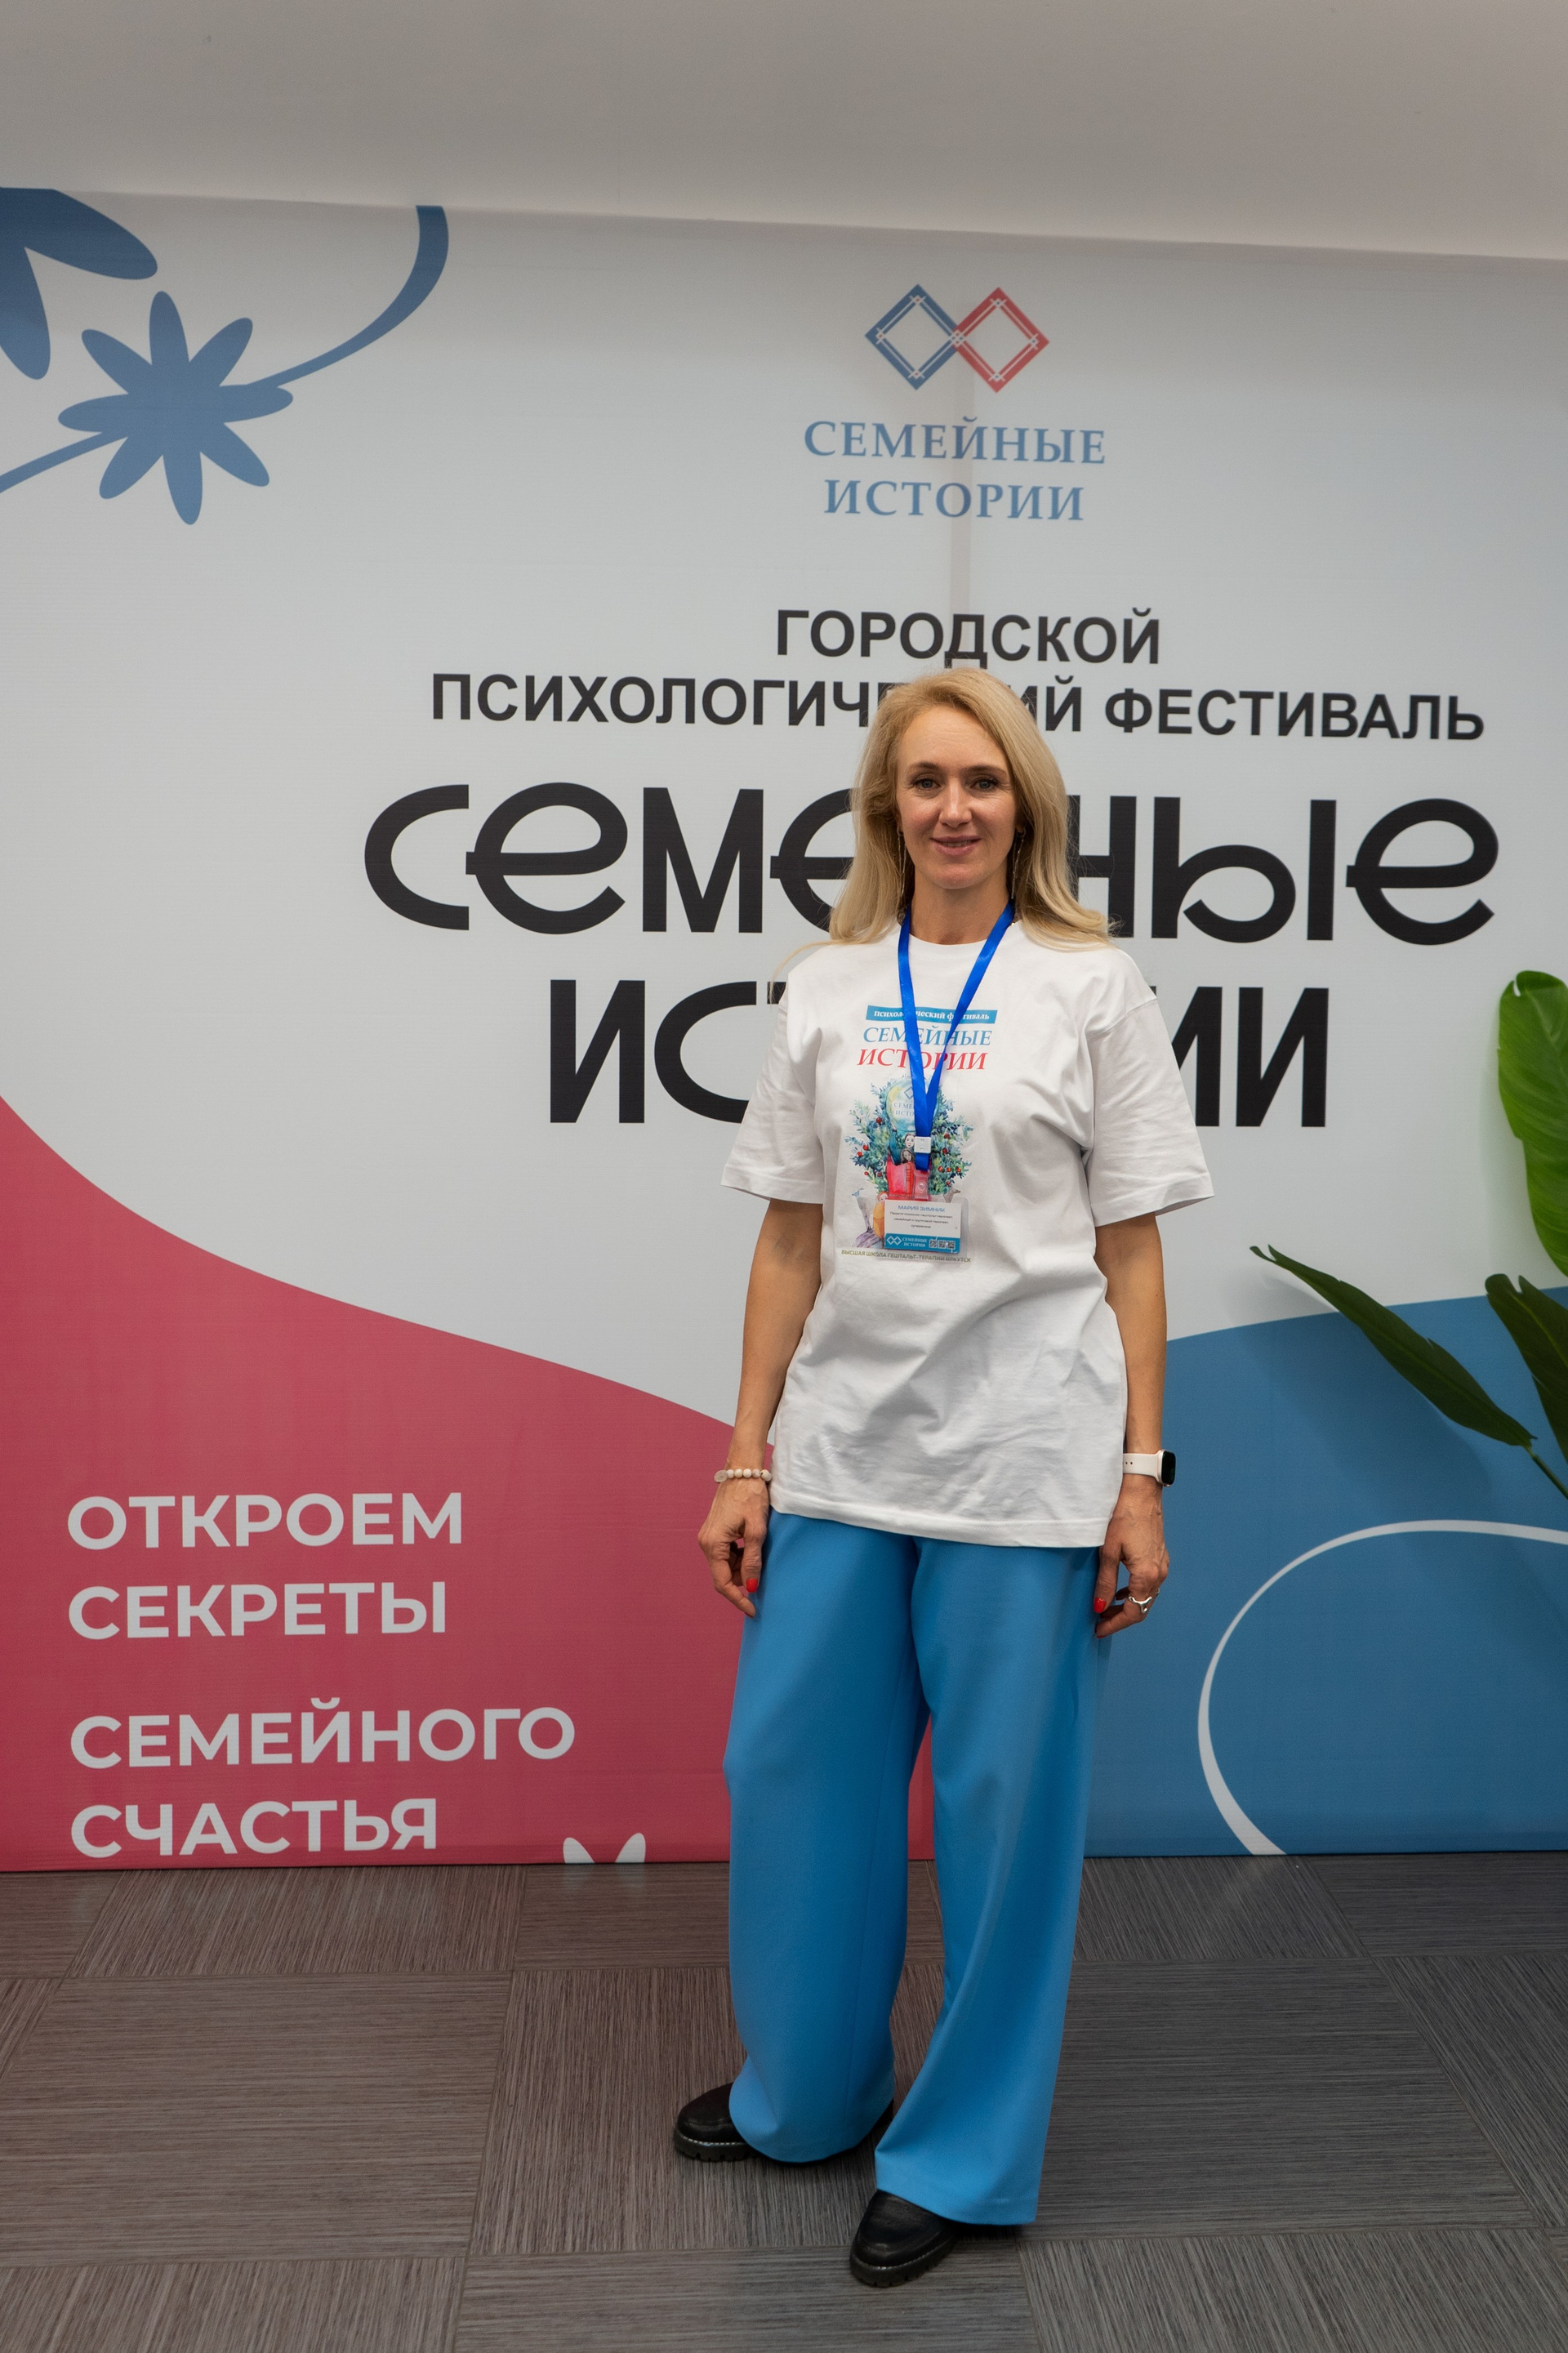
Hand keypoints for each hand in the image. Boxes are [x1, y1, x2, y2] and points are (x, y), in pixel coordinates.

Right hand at [698, 1473, 769, 1618]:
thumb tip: (751, 1587)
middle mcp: (706, 1542)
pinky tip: (752, 1547)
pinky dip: (739, 1557)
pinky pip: (726, 1553)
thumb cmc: (750, 1496)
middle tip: (763, 1577)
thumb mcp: (756, 1530)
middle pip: (723, 1575)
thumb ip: (753, 1560)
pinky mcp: (715, 1531)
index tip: (753, 1610)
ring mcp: (709, 1536)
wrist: (743, 1470)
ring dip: (742, 1567)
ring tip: (760, 1555)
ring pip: (725, 1564)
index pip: (722, 1583)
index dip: (738, 1600)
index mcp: (713, 1544)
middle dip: (742, 1581)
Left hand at [1094, 1474, 1168, 1637]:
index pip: (1134, 1611)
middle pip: (1142, 1607)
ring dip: (1129, 1605)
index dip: (1115, 1624)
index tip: (1098, 1630)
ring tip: (1106, 1608)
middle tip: (1100, 1622)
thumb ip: (1105, 1582)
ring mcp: (1162, 1565)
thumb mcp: (1109, 1551)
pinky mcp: (1160, 1557)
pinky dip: (1135, 1592)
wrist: (1142, 1491)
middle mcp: (1159, 1573)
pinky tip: (1121, 1590)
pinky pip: (1150, 1584)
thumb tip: (1099, 1607)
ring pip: (1147, 1596)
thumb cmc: (1123, 1516)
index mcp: (1147, 1574)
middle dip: (1121, 1618)